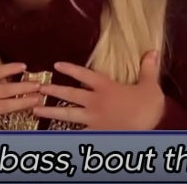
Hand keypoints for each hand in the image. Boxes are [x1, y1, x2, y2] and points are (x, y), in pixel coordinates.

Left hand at [33, 51, 164, 129]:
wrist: (145, 134)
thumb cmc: (147, 110)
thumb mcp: (150, 86)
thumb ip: (148, 69)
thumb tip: (152, 51)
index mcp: (106, 88)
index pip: (84, 75)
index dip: (70, 68)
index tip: (56, 64)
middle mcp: (95, 102)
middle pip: (69, 94)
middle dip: (53, 90)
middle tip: (38, 88)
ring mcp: (92, 120)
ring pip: (66, 114)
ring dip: (50, 111)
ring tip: (35, 109)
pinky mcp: (94, 134)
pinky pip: (73, 134)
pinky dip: (61, 135)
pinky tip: (50, 135)